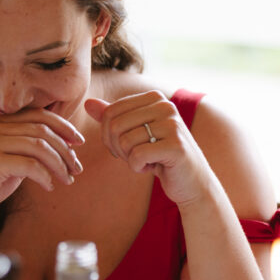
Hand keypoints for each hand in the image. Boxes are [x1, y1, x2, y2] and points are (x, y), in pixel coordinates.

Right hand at [0, 108, 83, 229]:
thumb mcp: (11, 161)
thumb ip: (30, 148)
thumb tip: (66, 143)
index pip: (38, 114)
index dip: (63, 126)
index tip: (79, 142)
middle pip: (42, 129)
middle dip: (65, 148)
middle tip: (77, 168)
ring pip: (39, 146)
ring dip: (59, 164)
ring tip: (68, 179)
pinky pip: (29, 165)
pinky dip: (45, 176)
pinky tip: (50, 187)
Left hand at [85, 91, 211, 204]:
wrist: (191, 182)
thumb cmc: (160, 156)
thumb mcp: (135, 134)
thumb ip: (113, 117)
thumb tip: (87, 103)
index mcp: (154, 98)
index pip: (111, 112)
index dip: (108, 135)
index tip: (123, 147)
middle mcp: (165, 106)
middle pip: (115, 125)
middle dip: (117, 148)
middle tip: (134, 156)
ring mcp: (172, 125)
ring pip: (125, 141)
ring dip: (130, 159)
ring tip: (147, 161)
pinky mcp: (176, 146)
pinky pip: (137, 155)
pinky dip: (138, 167)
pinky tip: (153, 167)